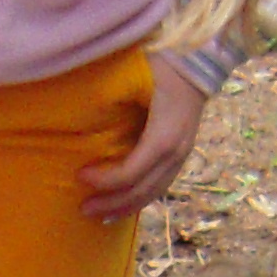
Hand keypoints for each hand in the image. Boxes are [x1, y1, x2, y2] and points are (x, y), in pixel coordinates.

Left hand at [79, 67, 208, 222]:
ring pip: (154, 193)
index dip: (105, 180)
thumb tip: (78, 117)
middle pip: (142, 190)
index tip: (80, 175)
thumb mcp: (136, 80)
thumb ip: (112, 99)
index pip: (132, 172)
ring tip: (100, 216)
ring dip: (125, 208)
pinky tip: (123, 207)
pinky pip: (161, 186)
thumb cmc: (161, 65)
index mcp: (165, 136)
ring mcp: (182, 155)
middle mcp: (177, 151)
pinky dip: (140, 200)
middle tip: (82, 208)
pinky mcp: (182, 155)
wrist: (198, 60)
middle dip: (111, 203)